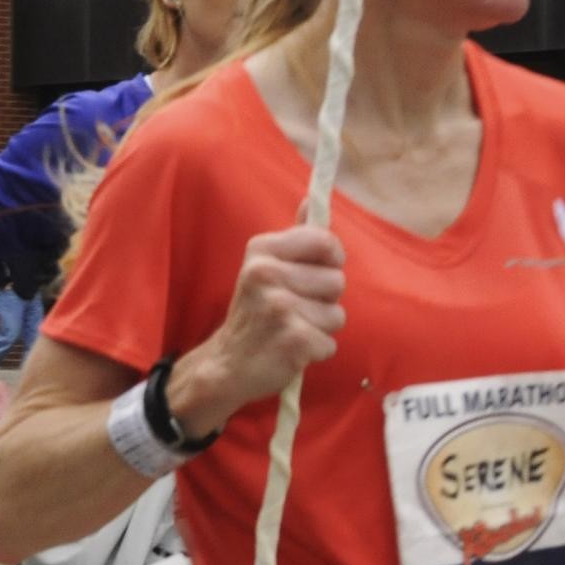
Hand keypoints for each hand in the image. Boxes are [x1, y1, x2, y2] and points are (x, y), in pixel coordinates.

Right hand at [172, 226, 345, 436]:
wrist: (227, 364)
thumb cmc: (255, 312)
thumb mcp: (265, 267)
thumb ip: (295, 237)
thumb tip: (312, 200)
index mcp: (262, 249)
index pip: (325, 242)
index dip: (330, 261)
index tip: (312, 275)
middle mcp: (266, 273)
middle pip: (337, 281)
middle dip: (324, 300)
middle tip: (293, 309)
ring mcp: (278, 307)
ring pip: (337, 315)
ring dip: (320, 328)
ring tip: (291, 329)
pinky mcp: (292, 339)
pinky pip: (330, 343)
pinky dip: (315, 352)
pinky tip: (290, 349)